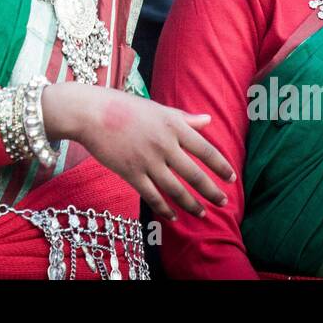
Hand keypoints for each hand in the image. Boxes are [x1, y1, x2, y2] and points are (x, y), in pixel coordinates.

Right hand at [42, 82, 234, 220]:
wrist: (91, 112)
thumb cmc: (124, 106)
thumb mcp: (157, 108)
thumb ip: (183, 118)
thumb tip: (207, 120)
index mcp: (173, 125)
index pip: (205, 150)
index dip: (221, 166)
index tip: (231, 178)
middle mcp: (164, 144)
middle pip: (194, 174)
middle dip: (211, 191)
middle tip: (223, 202)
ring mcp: (147, 160)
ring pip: (175, 189)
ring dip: (191, 204)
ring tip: (202, 213)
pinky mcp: (131, 173)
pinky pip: (152, 196)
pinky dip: (165, 208)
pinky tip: (173, 216)